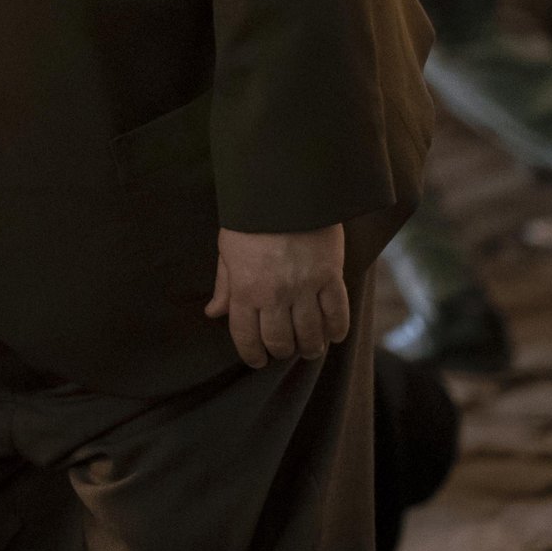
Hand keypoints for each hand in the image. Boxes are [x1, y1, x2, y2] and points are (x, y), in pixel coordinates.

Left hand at [206, 224, 348, 367]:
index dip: (252, 354)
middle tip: (284, 351)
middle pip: (280, 341)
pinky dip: (337, 330)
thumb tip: (214, 313)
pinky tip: (333, 336)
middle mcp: (274, 294)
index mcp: (245, 289)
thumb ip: (224, 285)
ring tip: (310, 349)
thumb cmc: (251, 219)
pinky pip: (337, 313)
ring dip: (310, 347)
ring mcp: (304, 287)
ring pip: (310, 333)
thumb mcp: (228, 249)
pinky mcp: (330, 276)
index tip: (257, 360)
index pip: (246, 336)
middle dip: (281, 352)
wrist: (285, 189)